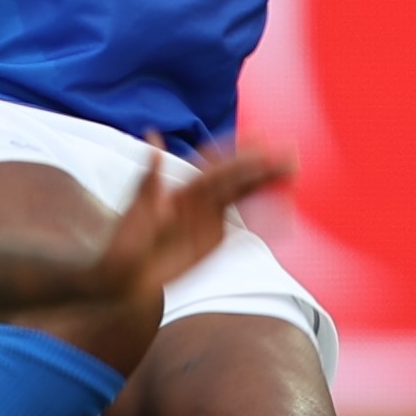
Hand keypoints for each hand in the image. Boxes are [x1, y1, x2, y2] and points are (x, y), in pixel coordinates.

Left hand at [82, 142, 291, 305]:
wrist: (122, 279)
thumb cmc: (122, 243)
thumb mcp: (136, 211)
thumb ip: (150, 177)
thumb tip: (154, 136)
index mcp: (181, 188)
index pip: (215, 164)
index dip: (238, 150)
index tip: (261, 137)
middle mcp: (197, 199)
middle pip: (235, 178)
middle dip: (263, 165)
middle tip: (290, 153)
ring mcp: (206, 218)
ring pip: (242, 196)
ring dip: (267, 184)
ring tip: (293, 173)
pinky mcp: (212, 239)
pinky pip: (242, 224)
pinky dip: (261, 217)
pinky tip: (282, 212)